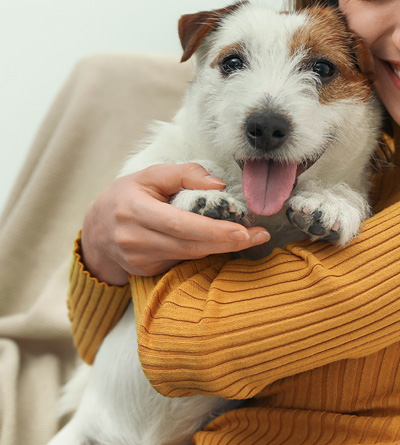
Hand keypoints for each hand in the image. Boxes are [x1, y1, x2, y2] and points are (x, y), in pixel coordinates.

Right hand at [80, 163, 269, 285]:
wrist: (95, 229)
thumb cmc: (127, 195)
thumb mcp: (150, 175)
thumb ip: (184, 173)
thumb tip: (218, 184)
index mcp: (134, 209)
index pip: (179, 224)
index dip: (212, 230)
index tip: (242, 231)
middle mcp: (134, 238)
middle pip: (189, 245)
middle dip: (228, 242)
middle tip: (259, 236)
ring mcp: (139, 259)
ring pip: (190, 255)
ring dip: (222, 248)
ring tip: (251, 237)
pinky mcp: (146, 271)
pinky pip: (183, 261)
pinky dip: (205, 252)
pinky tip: (223, 243)